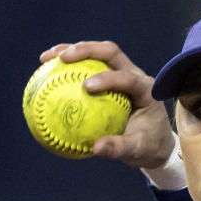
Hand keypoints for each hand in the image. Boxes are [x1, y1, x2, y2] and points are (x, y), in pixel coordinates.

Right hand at [40, 41, 175, 169]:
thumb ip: (119, 148)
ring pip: (97, 53)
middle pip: (110, 52)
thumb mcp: (137, 150)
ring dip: (72, 50)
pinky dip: (67, 67)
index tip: (86, 86)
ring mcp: (122, 72)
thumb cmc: (147, 145)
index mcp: (145, 89)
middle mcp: (135, 75)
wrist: (155, 141)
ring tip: (45, 58)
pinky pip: (87, 67)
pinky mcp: (110, 76)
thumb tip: (96, 148)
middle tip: (62, 58)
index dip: (107, 78)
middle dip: (86, 50)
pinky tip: (46, 74)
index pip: (127, 77)